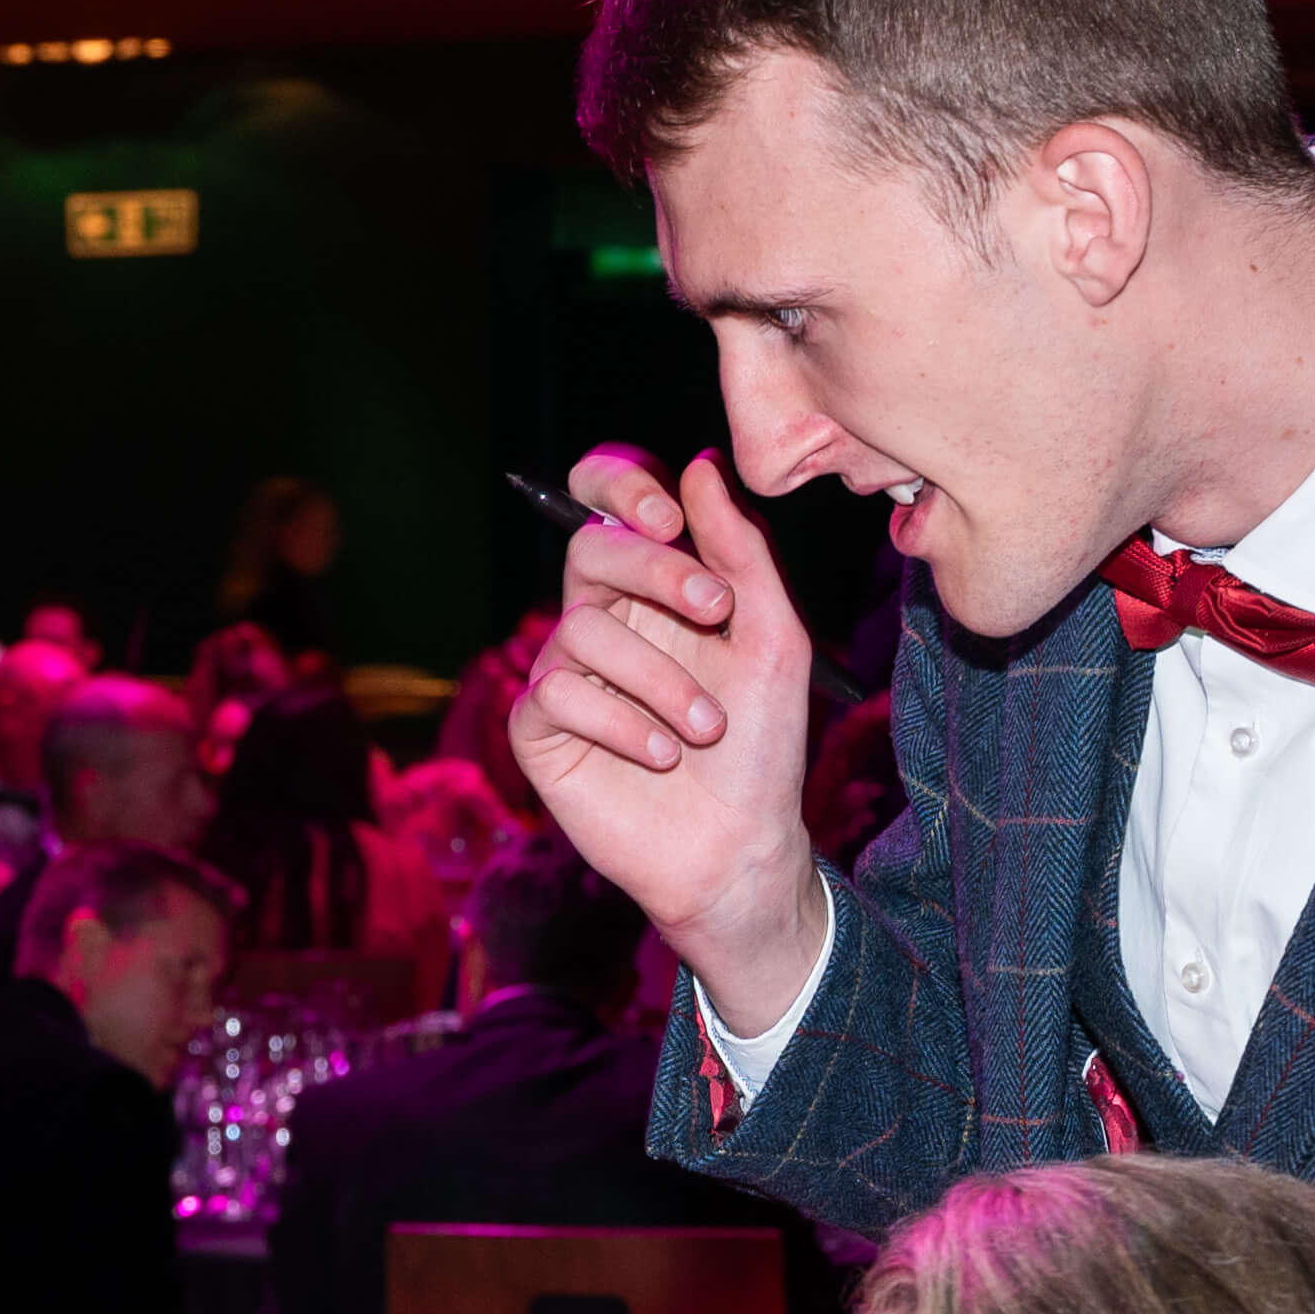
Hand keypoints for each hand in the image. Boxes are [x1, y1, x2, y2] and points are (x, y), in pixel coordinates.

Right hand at [511, 450, 830, 1026]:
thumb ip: (742, 553)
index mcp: (652, 587)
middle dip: (656, 570)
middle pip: (591, 550)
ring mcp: (565, 674)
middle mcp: (602, 620)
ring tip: (706, 729)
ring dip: (660, 677)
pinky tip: (662, 755)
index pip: (607, 503)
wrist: (739, 846)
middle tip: (717, 611)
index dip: (619, 486)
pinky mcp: (540, 730)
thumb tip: (700, 467)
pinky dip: (619, 722)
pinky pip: (557, 693)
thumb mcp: (774, 639)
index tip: (669, 515)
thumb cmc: (761, 747)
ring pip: (583, 630)